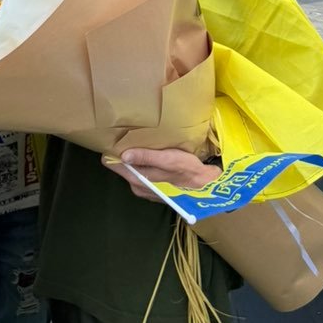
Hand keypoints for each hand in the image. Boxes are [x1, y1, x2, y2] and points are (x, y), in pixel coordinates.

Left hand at [102, 147, 221, 201]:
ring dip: (135, 156)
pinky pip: (142, 172)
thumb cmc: (188, 170)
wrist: (208, 187)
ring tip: (138, 139)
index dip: (113, 150)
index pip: (113, 164)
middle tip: (128, 133)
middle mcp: (138, 187)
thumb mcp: (168, 160)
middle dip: (124, 152)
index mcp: (138, 181)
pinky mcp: (154, 188)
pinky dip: (144, 162)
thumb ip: (146, 157)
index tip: (115, 136)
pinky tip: (151, 152)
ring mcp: (146, 189)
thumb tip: (123, 155)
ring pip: (132, 169)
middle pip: (122, 166)